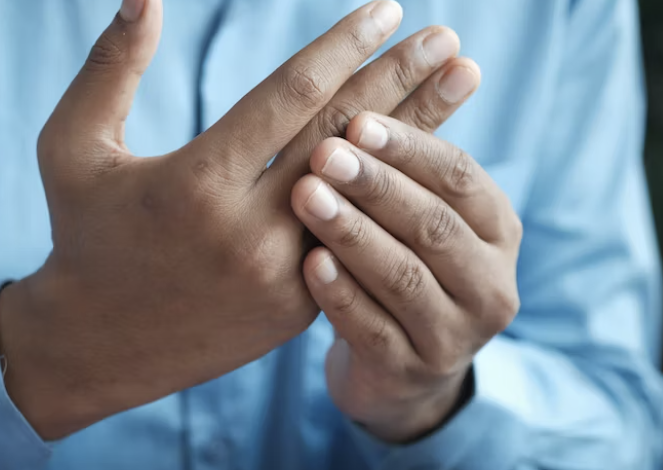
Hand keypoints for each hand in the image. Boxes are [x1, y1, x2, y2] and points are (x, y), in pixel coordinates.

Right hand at [0, 0, 464, 438]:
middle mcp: (247, 230)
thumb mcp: (70, 147)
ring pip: (365, 190)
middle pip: (344, 137)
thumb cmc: (83, 236)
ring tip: (462, 82)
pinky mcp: (297, 305)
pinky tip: (425, 158)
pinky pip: (357, 236)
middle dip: (401, 79)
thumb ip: (110, 67)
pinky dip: (392, 193)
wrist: (98, 343)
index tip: (387, 9)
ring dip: (421, 133)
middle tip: (448, 38)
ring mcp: (281, 274)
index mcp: (195, 182)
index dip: (344, 46)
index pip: (290, 96)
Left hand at [292, 64, 522, 441]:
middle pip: (434, 226)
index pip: (461, 178)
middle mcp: (491, 285)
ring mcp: (454, 337)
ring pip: (404, 278)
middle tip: (324, 153)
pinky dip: (341, 293)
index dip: (410, 147)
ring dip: (354, 232)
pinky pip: (373, 331)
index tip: (358, 118)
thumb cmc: (407, 266)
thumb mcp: (423, 217)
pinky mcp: (410, 373)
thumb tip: (433, 62)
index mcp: (499, 232)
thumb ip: (415, 164)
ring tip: (307, 196)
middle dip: (377, 186)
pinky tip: (308, 262)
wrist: (402, 366)